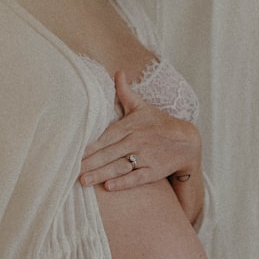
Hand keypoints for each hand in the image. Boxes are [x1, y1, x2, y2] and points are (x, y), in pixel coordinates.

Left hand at [79, 70, 201, 191]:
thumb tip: (118, 72)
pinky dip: (124, 182)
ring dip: (102, 174)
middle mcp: (137, 141)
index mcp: (130, 126)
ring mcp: (146, 157)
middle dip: (90, 162)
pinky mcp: (154, 171)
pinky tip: (110, 187)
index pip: (106, 136)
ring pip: (120, 166)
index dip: (90, 145)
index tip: (74, 152)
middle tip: (72, 170)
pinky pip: (137, 178)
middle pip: (109, 153)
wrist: (187, 141)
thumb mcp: (142, 107)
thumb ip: (125, 92)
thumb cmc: (159, 124)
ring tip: (84, 181)